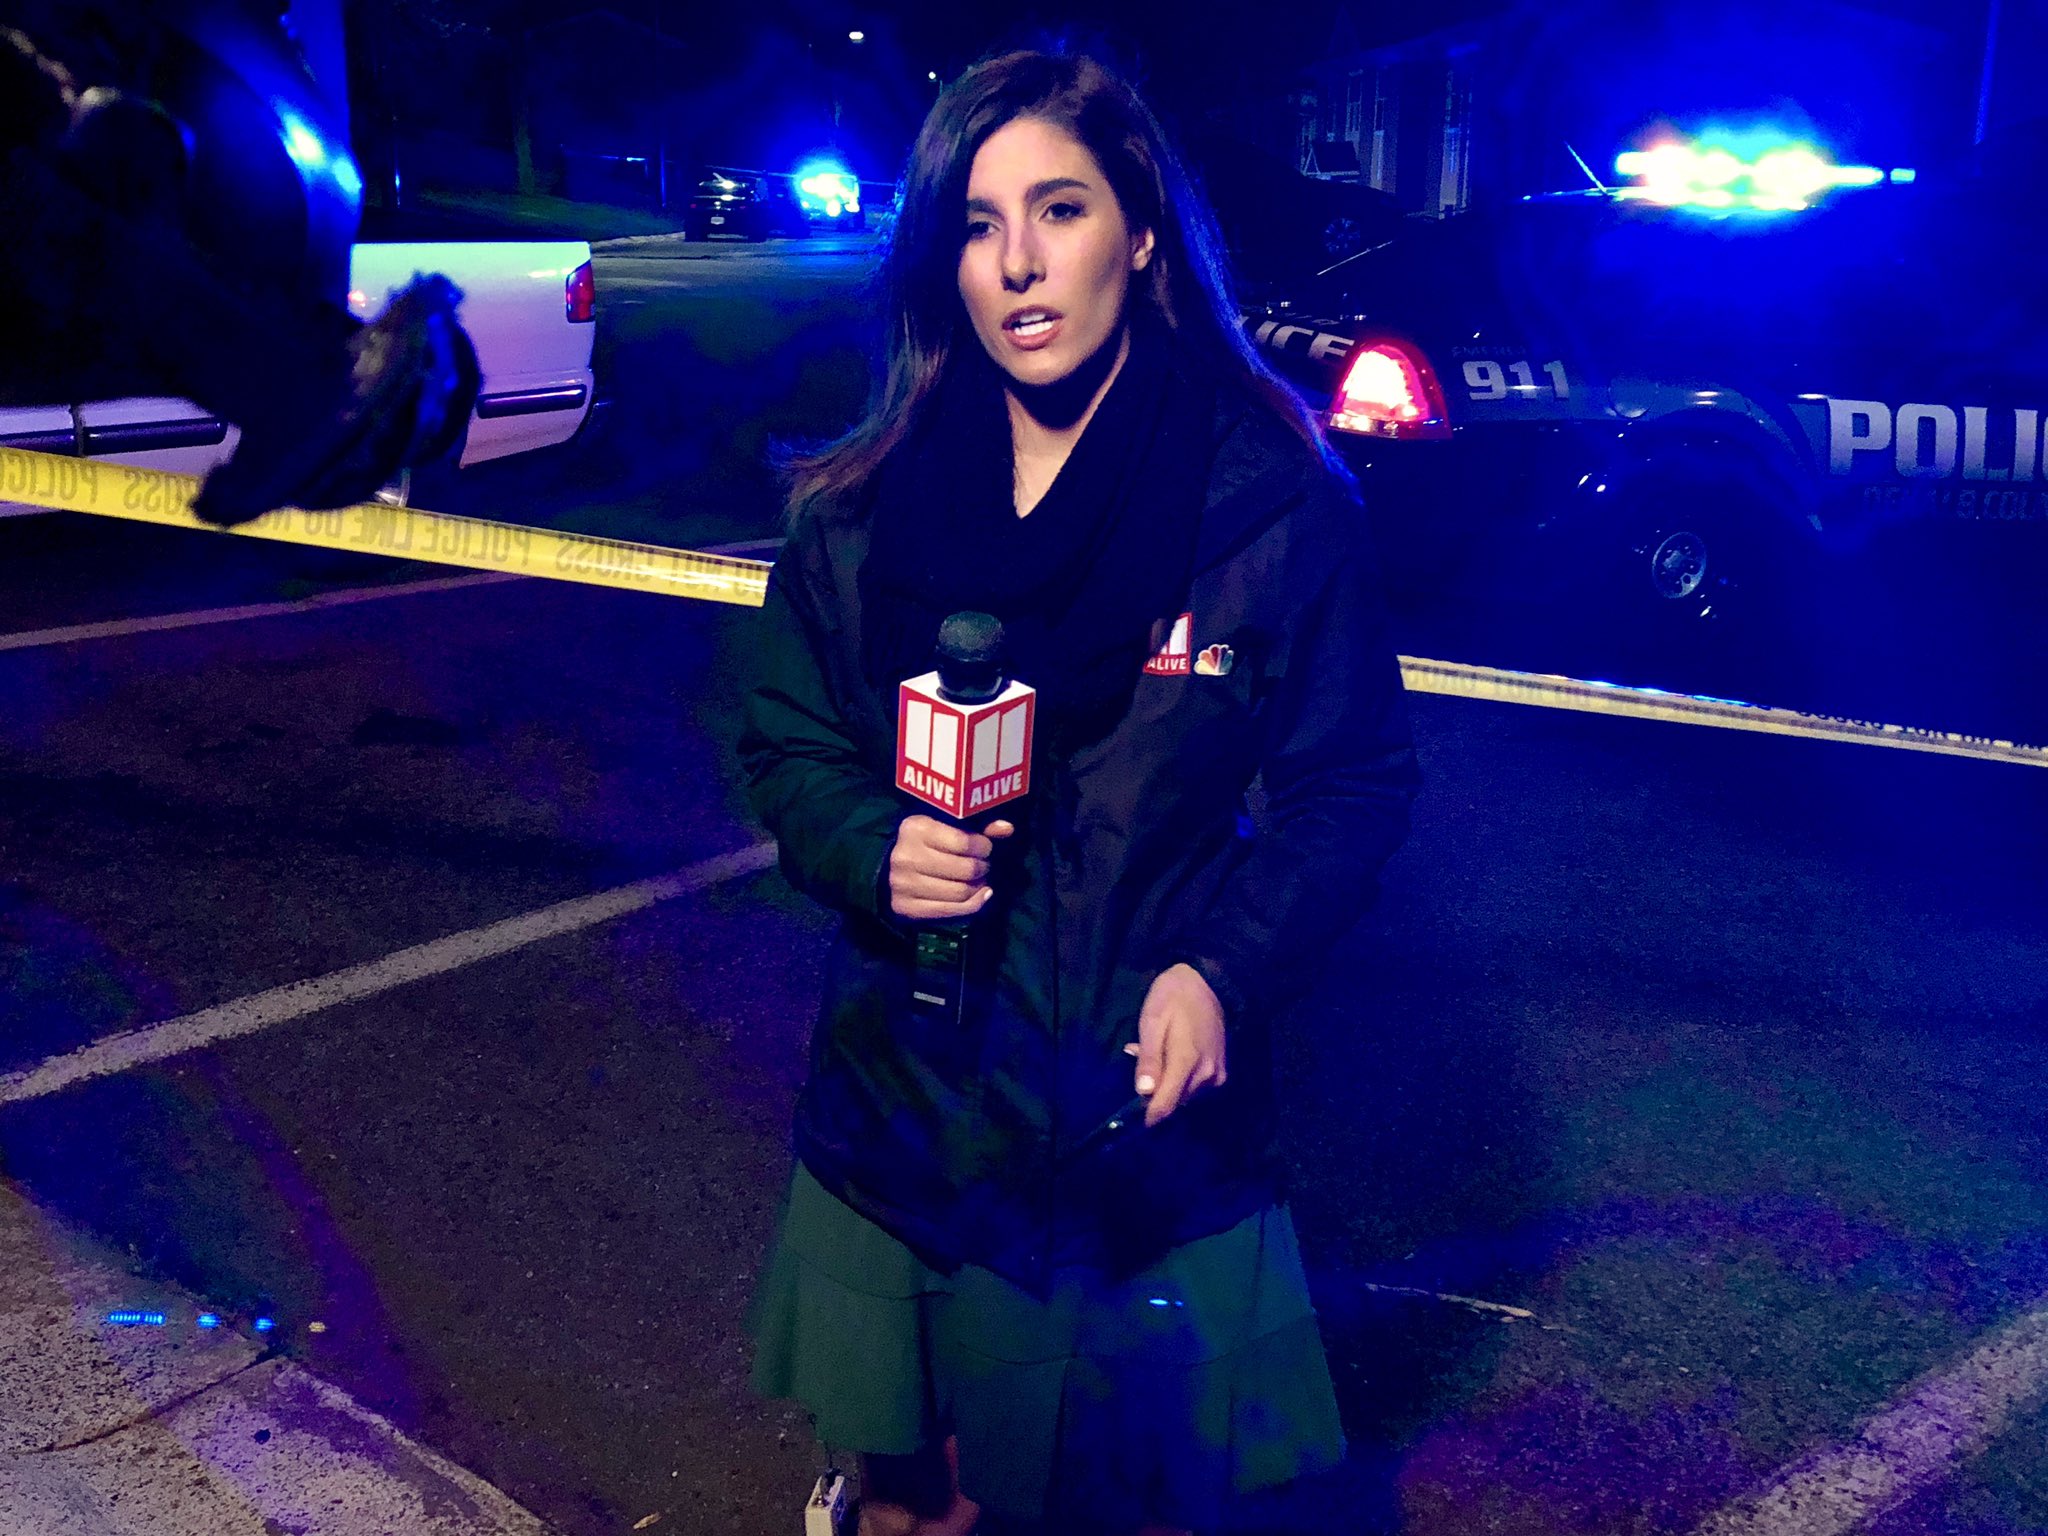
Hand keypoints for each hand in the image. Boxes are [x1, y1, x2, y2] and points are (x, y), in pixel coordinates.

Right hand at [887, 816, 1014, 921]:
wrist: (888, 869)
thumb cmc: (925, 843)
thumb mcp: (946, 826)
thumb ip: (978, 827)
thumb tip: (1007, 828)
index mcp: (915, 828)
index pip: (964, 842)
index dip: (983, 847)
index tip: (985, 848)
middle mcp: (906, 856)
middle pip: (965, 870)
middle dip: (982, 868)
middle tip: (983, 866)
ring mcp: (903, 884)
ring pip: (960, 893)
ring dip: (978, 887)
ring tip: (979, 880)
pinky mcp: (905, 907)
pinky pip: (951, 911)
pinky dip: (973, 905)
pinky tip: (980, 895)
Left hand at [1130, 963, 1226, 1127]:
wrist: (1207, 982)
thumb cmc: (1172, 998)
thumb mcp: (1152, 1021)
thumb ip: (1149, 1058)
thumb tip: (1143, 1092)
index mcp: (1187, 1062)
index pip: (1167, 1104)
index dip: (1149, 1115)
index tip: (1132, 1117)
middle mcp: (1206, 1075)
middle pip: (1174, 1102)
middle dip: (1155, 1092)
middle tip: (1141, 1059)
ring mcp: (1216, 1075)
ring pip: (1184, 1095)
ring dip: (1167, 1083)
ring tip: (1155, 1052)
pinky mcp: (1220, 1072)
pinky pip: (1196, 1087)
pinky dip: (1180, 1078)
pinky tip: (1171, 1056)